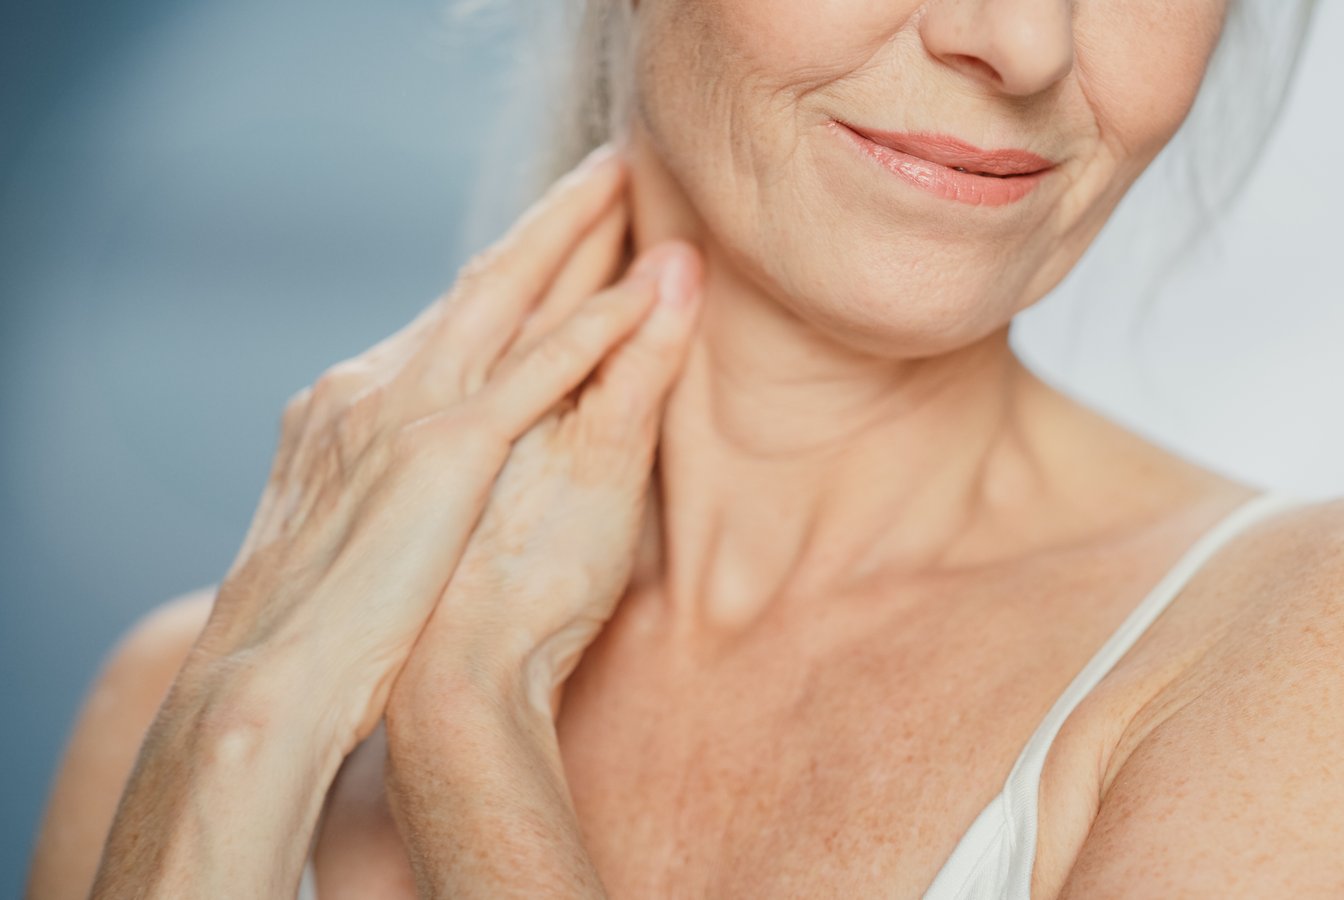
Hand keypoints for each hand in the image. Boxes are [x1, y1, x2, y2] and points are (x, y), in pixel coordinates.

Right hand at [186, 141, 684, 753]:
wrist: (275, 677)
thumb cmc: (317, 629)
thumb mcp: (343, 529)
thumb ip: (381, 479)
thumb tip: (413, 468)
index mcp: (355, 401)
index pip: (449, 317)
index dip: (511, 268)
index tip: (557, 229)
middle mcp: (379, 382)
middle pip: (483, 281)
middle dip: (546, 220)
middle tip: (604, 169)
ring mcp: (412, 408)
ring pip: (511, 294)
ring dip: (571, 230)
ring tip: (623, 176)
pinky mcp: (449, 447)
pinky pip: (544, 366)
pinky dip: (598, 320)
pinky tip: (647, 284)